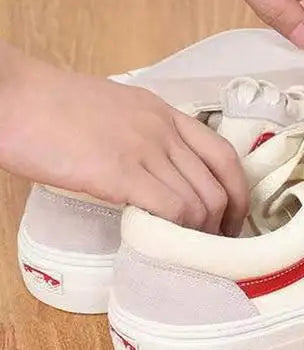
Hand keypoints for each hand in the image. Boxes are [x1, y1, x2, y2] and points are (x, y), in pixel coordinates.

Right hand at [0, 52, 248, 235]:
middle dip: (226, 221)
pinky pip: (172, 208)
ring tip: (193, 253)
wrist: (17, 96)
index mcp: (165, 113)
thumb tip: (151, 170)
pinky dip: (178, 231)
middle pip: (219, 182)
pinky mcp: (120, 173)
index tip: (231, 217)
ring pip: (201, 200)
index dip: (236, 191)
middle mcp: (165, 130)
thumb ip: (141, 134)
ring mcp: (146, 149)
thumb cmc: (53, 106)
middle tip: (215, 246)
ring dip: (203, 233)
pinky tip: (167, 243)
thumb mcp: (116, 110)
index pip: (223, 153)